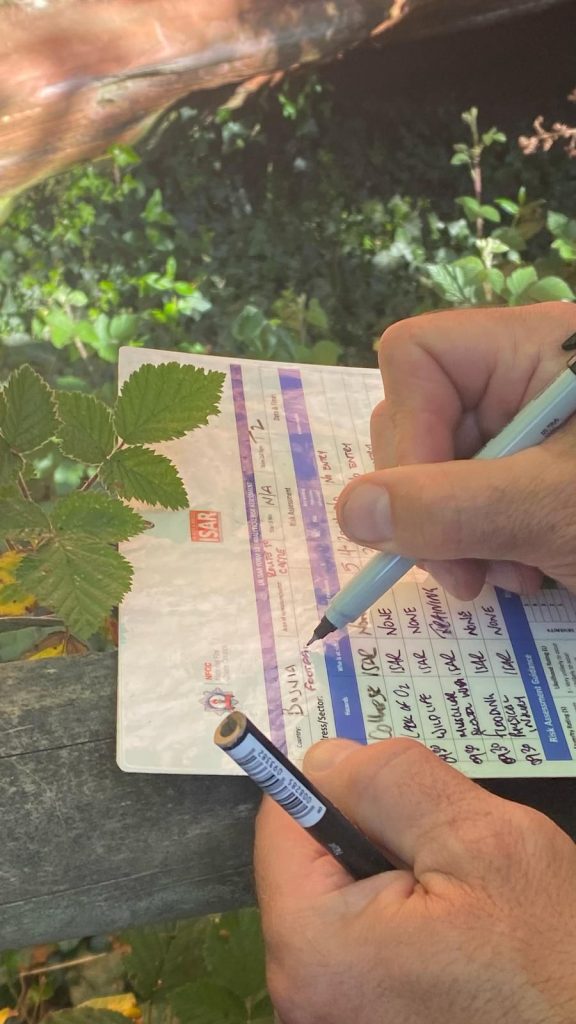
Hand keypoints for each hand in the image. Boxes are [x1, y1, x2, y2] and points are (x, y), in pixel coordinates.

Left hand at [255, 738, 575, 1023]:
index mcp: (311, 950)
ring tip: (462, 905)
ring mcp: (332, 1019)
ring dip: (396, 879)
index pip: (282, 820)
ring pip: (343, 899)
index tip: (404, 801)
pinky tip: (455, 940)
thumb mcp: (479, 841)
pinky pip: (365, 944)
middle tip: (449, 862)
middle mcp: (303, 998)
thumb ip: (388, 783)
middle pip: (312, 861)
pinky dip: (403, 923)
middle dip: (376, 837)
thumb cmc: (552, 962)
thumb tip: (325, 760)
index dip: (344, 788)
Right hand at [336, 302, 575, 597]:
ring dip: (455, 538)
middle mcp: (519, 378)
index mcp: (533, 348)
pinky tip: (523, 572)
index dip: (407, 434)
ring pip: (433, 473)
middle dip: (431, 507)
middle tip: (471, 572)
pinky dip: (478, 545)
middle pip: (416, 421)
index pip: (416, 358)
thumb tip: (349, 512)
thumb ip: (450, 506)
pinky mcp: (526, 475)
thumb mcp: (551, 507)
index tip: (431, 512)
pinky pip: (463, 501)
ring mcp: (523, 429)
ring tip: (511, 577)